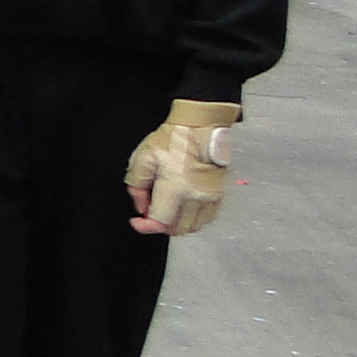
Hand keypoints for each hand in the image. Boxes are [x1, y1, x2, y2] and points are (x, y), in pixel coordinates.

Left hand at [126, 99, 237, 235]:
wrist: (202, 127)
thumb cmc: (174, 138)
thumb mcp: (144, 157)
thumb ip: (137, 184)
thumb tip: (140, 204)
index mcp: (175, 188)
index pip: (160, 222)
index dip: (146, 227)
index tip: (138, 222)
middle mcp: (196, 196)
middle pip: (177, 229)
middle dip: (161, 224)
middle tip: (151, 211)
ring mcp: (210, 197)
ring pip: (193, 226)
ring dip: (178, 223)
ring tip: (167, 208)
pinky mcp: (219, 194)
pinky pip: (206, 218)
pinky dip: (193, 217)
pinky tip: (183, 206)